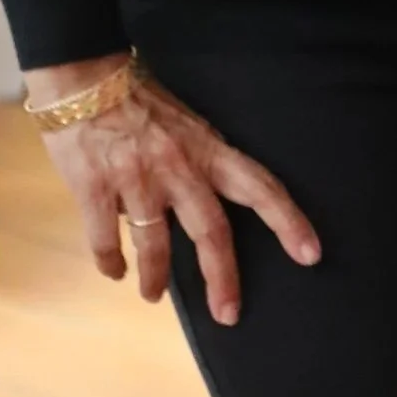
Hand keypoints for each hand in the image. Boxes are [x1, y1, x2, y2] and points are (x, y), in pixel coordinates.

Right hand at [26, 61, 320, 326]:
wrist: (85, 82)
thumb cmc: (142, 103)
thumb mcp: (187, 128)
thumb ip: (197, 167)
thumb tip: (193, 211)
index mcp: (210, 151)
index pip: (262, 188)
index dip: (289, 222)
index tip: (311, 254)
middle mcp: (180, 168)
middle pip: (212, 231)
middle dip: (223, 277)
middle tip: (229, 314)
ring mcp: (138, 180)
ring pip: (156, 244)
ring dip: (155, 278)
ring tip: (153, 296)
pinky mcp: (95, 188)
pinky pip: (104, 237)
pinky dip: (110, 261)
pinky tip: (113, 272)